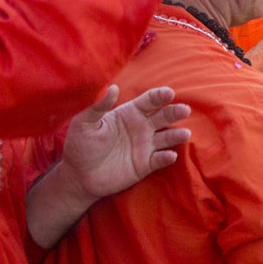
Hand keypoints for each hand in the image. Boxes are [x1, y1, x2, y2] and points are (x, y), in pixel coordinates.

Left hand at [59, 85, 192, 202]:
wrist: (78, 176)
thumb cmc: (80, 146)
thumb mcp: (84, 124)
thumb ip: (99, 106)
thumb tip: (113, 87)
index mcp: (129, 113)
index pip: (149, 100)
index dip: (160, 95)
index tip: (169, 93)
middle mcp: (142, 127)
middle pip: (164, 116)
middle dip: (175, 112)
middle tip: (184, 110)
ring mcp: (145, 146)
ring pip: (167, 137)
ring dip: (177, 135)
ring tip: (184, 134)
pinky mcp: (145, 164)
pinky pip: (160, 160)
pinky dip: (166, 158)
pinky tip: (169, 156)